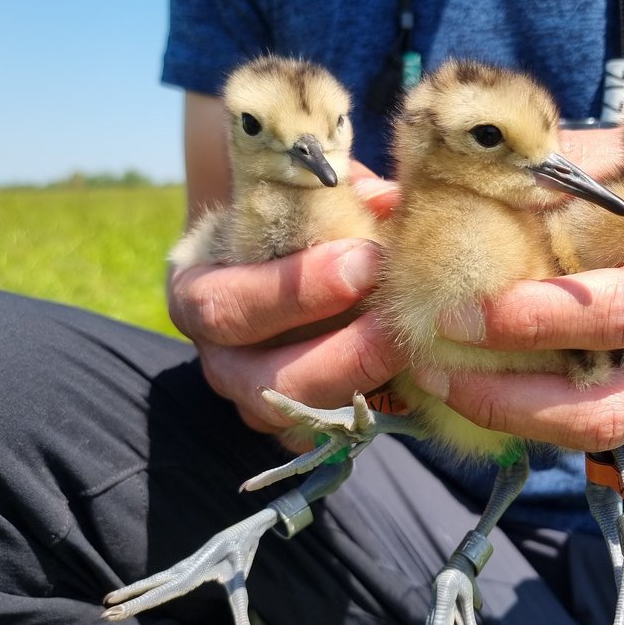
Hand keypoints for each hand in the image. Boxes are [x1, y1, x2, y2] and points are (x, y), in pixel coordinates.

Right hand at [169, 172, 404, 436]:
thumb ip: (332, 192)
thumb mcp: (294, 195)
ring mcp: (262, 404)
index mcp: (197, 295)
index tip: (367, 259)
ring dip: (373, 383)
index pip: (227, 307)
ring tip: (421, 343)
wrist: (280, 261)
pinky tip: (426, 370)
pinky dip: (389, 403)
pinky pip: (344, 432)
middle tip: (403, 316)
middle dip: (348, 352)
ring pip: (310, 420)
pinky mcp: (306, 426)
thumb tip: (385, 200)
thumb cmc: (284, 217)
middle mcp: (222, 362)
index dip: (297, 290)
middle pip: (271, 383)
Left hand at [407, 180, 623, 452]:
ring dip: (516, 418)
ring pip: (606, 430)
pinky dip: (541, 414)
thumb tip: (439, 179)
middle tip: (433, 363)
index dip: (537, 318)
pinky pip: (608, 425)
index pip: (620, 310)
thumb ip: (560, 171)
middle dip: (510, 393)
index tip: (459, 308)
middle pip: (609, 400)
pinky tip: (487, 388)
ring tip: (446, 383)